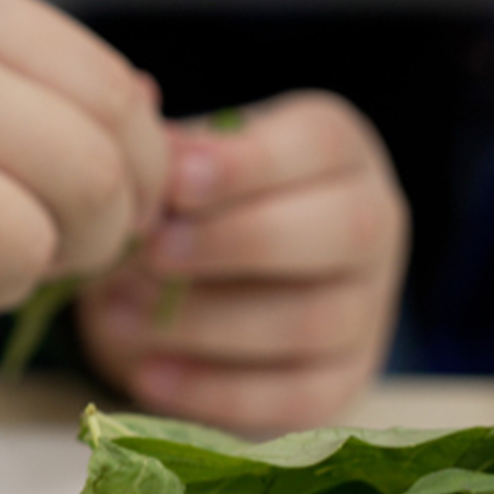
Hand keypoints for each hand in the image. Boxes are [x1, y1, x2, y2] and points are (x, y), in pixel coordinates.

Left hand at [75, 90, 407, 432]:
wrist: (207, 285)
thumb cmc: (193, 204)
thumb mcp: (181, 165)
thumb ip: (163, 142)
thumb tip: (135, 97)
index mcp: (336, 148)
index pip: (318, 145)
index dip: (248, 165)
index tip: (175, 182)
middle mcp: (375, 221)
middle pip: (340, 231)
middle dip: (236, 242)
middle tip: (151, 251)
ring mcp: (370, 307)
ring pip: (313, 320)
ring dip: (207, 322)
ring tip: (118, 315)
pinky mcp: (347, 381)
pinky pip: (297, 397)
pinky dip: (215, 390)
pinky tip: (147, 374)